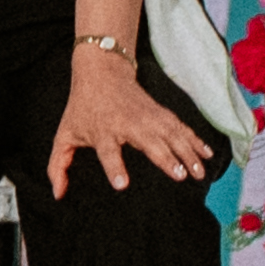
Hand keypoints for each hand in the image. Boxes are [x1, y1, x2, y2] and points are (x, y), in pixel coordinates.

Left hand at [51, 42, 216, 193]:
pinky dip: (195, 140)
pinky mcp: (160, 112)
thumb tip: (57, 194)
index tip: (122, 184)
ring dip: (187, 152)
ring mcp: (147, 117)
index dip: (114, 168)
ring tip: (198, 172)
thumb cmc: (82, 108)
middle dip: (166, 159)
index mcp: (103, 131)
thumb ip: (58, 165)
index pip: (108, 152)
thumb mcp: (64, 135)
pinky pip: (181, 127)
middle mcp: (128, 124)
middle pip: (150, 143)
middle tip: (180, 176)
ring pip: (172, 135)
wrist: (102, 71)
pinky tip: (207, 154)